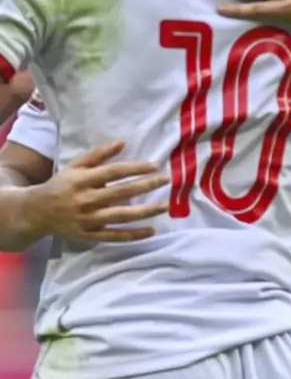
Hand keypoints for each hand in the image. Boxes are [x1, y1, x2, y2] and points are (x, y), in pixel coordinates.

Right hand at [16, 142, 168, 244]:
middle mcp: (85, 200)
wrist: (36, 212)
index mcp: (81, 180)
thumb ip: (98, 155)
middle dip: (146, 186)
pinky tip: (151, 230)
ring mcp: (87, 219)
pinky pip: (114, 236)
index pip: (113, 172)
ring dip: (145, 211)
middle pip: (121, 193)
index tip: (155, 166)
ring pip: (121, 216)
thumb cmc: (61, 185)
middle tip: (167, 180)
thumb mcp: (75, 166)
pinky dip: (133, 235)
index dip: (135, 168)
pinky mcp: (89, 235)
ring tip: (165, 206)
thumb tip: (122, 142)